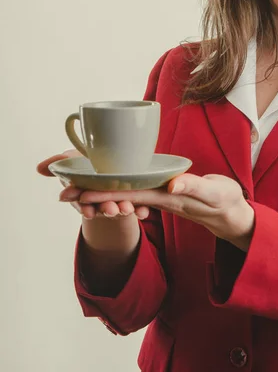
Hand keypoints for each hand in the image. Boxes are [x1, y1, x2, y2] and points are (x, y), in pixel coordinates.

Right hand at [36, 149, 150, 219]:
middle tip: (110, 209)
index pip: (82, 202)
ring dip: (122, 209)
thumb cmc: (87, 163)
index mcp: (84, 192)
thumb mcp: (74, 159)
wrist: (111, 167)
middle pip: (101, 206)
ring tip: (127, 209)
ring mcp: (115, 201)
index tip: (88, 212)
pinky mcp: (133, 201)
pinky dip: (141, 211)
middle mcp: (99, 199)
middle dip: (105, 208)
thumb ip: (60, 163)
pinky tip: (144, 212)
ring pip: (119, 207)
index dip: (84, 207)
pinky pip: (138, 208)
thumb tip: (39, 168)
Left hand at [62, 173, 255, 250]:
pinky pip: (138, 191)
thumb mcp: (215, 193)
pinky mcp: (166, 191)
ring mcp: (161, 196)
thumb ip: (195, 188)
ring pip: (126, 194)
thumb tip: (171, 186)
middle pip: (120, 196)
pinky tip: (111, 183)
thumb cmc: (226, 202)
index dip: (102, 194)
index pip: (128, 195)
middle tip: (62, 192)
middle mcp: (158, 198)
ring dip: (102, 192)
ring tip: (77, 189)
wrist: (232, 214)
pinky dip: (120, 188)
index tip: (77, 193)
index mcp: (166, 198)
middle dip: (92, 194)